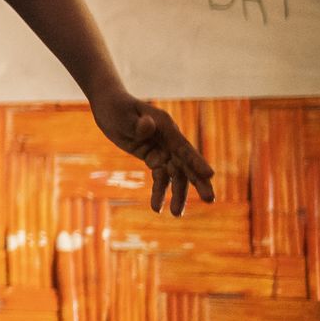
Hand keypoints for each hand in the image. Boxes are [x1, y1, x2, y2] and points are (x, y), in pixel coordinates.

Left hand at [90, 90, 214, 215]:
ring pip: (175, 175)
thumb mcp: (124, 115)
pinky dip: (160, 192)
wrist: (109, 106)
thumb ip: (138, 124)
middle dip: (198, 182)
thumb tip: (148, 127)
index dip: (197, 162)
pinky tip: (157, 208)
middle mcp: (169, 140)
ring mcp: (162, 150)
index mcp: (166, 128)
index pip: (184, 147)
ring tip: (176, 214)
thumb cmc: (117, 107)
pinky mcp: (152, 157)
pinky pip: (160, 177)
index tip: (210, 175)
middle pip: (186, 164)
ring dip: (178, 194)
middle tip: (210, 200)